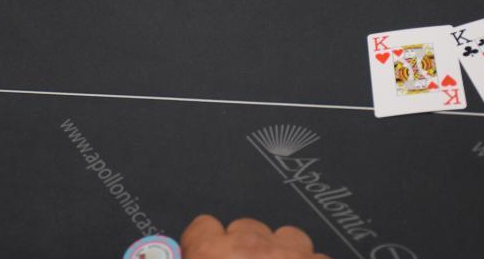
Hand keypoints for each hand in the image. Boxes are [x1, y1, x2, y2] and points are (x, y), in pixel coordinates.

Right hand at [181, 215, 330, 258]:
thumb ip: (192, 255)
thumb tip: (169, 258)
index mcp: (212, 253)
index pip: (201, 227)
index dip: (203, 243)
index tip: (205, 255)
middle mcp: (250, 246)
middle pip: (244, 227)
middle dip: (244, 248)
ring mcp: (289, 252)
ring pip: (284, 235)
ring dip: (280, 252)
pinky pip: (315, 254)